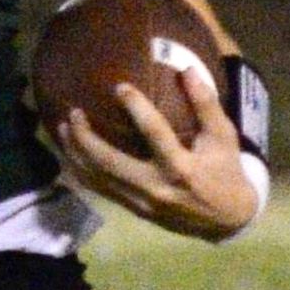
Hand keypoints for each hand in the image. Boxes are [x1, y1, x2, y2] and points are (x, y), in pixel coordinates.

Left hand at [55, 59, 262, 240]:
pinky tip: (70, 154)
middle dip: (86, 138)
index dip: (137, 107)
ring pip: (99, 179)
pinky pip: (101, 190)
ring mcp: (142, 203)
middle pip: (110, 163)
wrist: (227, 220)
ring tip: (62, 128)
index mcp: (182, 168)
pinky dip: (82, 172)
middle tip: (73, 113)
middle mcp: (157, 188)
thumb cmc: (225, 171)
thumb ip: (206, 104)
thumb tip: (186, 69)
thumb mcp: (223, 137)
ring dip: (76, 154)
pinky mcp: (135, 210)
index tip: (120, 86)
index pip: (154, 134)